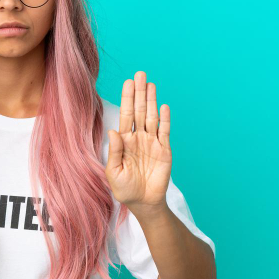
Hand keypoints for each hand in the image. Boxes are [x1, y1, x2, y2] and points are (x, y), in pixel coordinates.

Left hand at [105, 71, 172, 213]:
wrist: (144, 203)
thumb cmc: (125, 189)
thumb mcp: (114, 172)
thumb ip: (115, 151)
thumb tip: (114, 130)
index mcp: (124, 141)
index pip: (125, 115)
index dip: (127, 99)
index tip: (128, 83)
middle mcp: (138, 138)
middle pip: (139, 111)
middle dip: (139, 93)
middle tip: (140, 74)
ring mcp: (152, 143)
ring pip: (152, 117)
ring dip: (151, 100)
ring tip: (150, 84)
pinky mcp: (164, 150)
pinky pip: (165, 132)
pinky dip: (165, 119)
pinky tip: (163, 106)